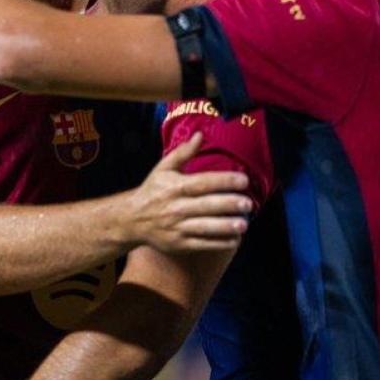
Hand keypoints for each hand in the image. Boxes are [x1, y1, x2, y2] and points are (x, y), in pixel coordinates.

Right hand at [125, 133, 251, 252]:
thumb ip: (183, 152)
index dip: (224, 181)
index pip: (203, 182)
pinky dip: (219, 243)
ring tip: (244, 223)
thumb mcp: (163, 168)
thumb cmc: (152, 191)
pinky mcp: (179, 244)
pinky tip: (235, 238)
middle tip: (248, 203)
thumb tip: (200, 134)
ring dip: (226, 226)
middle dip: (228, 204)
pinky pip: (202, 244)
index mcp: (174, 186)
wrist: (132, 219)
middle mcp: (176, 207)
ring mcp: (177, 227)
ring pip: (205, 227)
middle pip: (206, 205)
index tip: (243, 180)